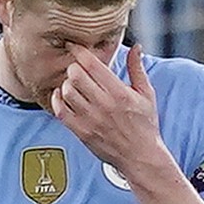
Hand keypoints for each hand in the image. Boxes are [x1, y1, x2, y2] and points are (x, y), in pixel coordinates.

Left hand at [49, 43, 170, 178]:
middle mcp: (103, 105)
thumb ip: (137, 69)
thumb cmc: (145, 126)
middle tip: (78, 69)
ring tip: (74, 84)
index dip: (79, 51)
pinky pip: (60, 111)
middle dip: (74, 67)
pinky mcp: (81, 132)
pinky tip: (62, 96)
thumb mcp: (146, 94)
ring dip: (67, 83)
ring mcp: (90, 119)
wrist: (140, 157)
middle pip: (75, 75)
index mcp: (119, 92)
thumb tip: (135, 47)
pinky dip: (57, 100)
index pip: (91, 64)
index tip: (75, 47)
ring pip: (66, 91)